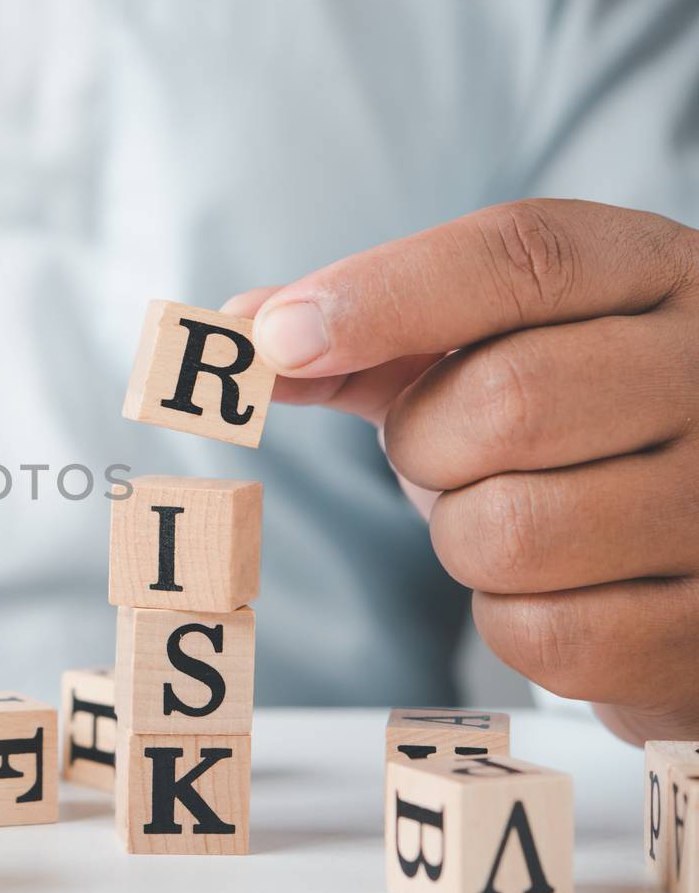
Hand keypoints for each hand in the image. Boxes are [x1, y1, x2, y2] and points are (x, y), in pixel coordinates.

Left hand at [224, 199, 698, 744]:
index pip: (520, 256)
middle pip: (507, 401)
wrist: (692, 550)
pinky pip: (546, 636)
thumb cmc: (566, 429)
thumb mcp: (482, 353)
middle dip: (425, 444)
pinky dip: (510, 620)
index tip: (275, 342)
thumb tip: (239, 334)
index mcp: (659, 276)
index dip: (382, 295)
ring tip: (511, 514)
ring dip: (463, 538)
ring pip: (512, 532)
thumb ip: (367, 337)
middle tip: (441, 452)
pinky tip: (555, 586)